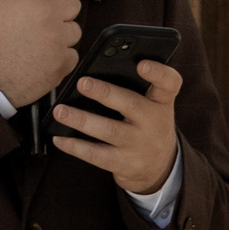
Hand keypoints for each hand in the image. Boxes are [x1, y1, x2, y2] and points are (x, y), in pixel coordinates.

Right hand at [0, 0, 80, 106]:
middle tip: (41, 20)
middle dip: (60, 9)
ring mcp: (57, 40)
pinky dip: (61, 56)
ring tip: (39, 41)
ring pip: (75, 29)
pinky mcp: (62, 64)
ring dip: (62, 33)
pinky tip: (41, 58)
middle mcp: (47, 15)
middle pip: (74, 3)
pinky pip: (73, 53)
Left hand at [50, 61, 181, 193]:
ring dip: (82, 120)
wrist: (158, 165)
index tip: (142, 64)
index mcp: (162, 101)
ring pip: (109, 131)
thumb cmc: (147, 123)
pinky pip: (97, 155)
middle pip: (132, 105)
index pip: (169, 83)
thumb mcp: (152, 104)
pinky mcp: (125, 164)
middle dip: (106, 93)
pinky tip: (59, 137)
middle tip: (82, 83)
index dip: (158, 73)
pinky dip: (75, 147)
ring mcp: (140, 145)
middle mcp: (154, 123)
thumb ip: (134, 87)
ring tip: (61, 110)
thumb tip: (93, 73)